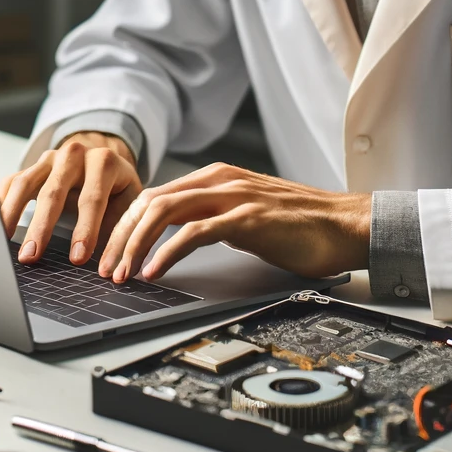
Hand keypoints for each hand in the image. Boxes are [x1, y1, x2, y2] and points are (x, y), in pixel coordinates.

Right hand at [0, 132, 141, 266]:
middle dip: (41, 226)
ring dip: (11, 215)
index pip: (93, 198)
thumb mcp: (129, 201)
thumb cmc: (117, 188)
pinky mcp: (31, 167)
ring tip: (2, 244)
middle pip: (54, 191)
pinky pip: (10, 182)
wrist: (104, 158)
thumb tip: (111, 269)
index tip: (78, 259)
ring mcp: (49, 159)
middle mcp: (74, 155)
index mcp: (104, 163)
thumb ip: (121, 229)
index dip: (86, 229)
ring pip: (25, 183)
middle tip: (31, 257)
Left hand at [96, 163, 370, 282]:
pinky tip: (154, 271)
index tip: (110, 255)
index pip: (154, 195)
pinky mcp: (249, 218)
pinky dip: (167, 252)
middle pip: (151, 201)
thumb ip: (214, 217)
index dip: (125, 225)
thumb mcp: (245, 214)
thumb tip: (177, 237)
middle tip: (105, 269)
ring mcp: (235, 196)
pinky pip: (196, 232)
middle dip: (119, 236)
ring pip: (165, 211)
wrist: (346, 224)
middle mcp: (221, 180)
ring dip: (135, 244)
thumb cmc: (300, 224)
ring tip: (122, 274)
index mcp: (217, 177)